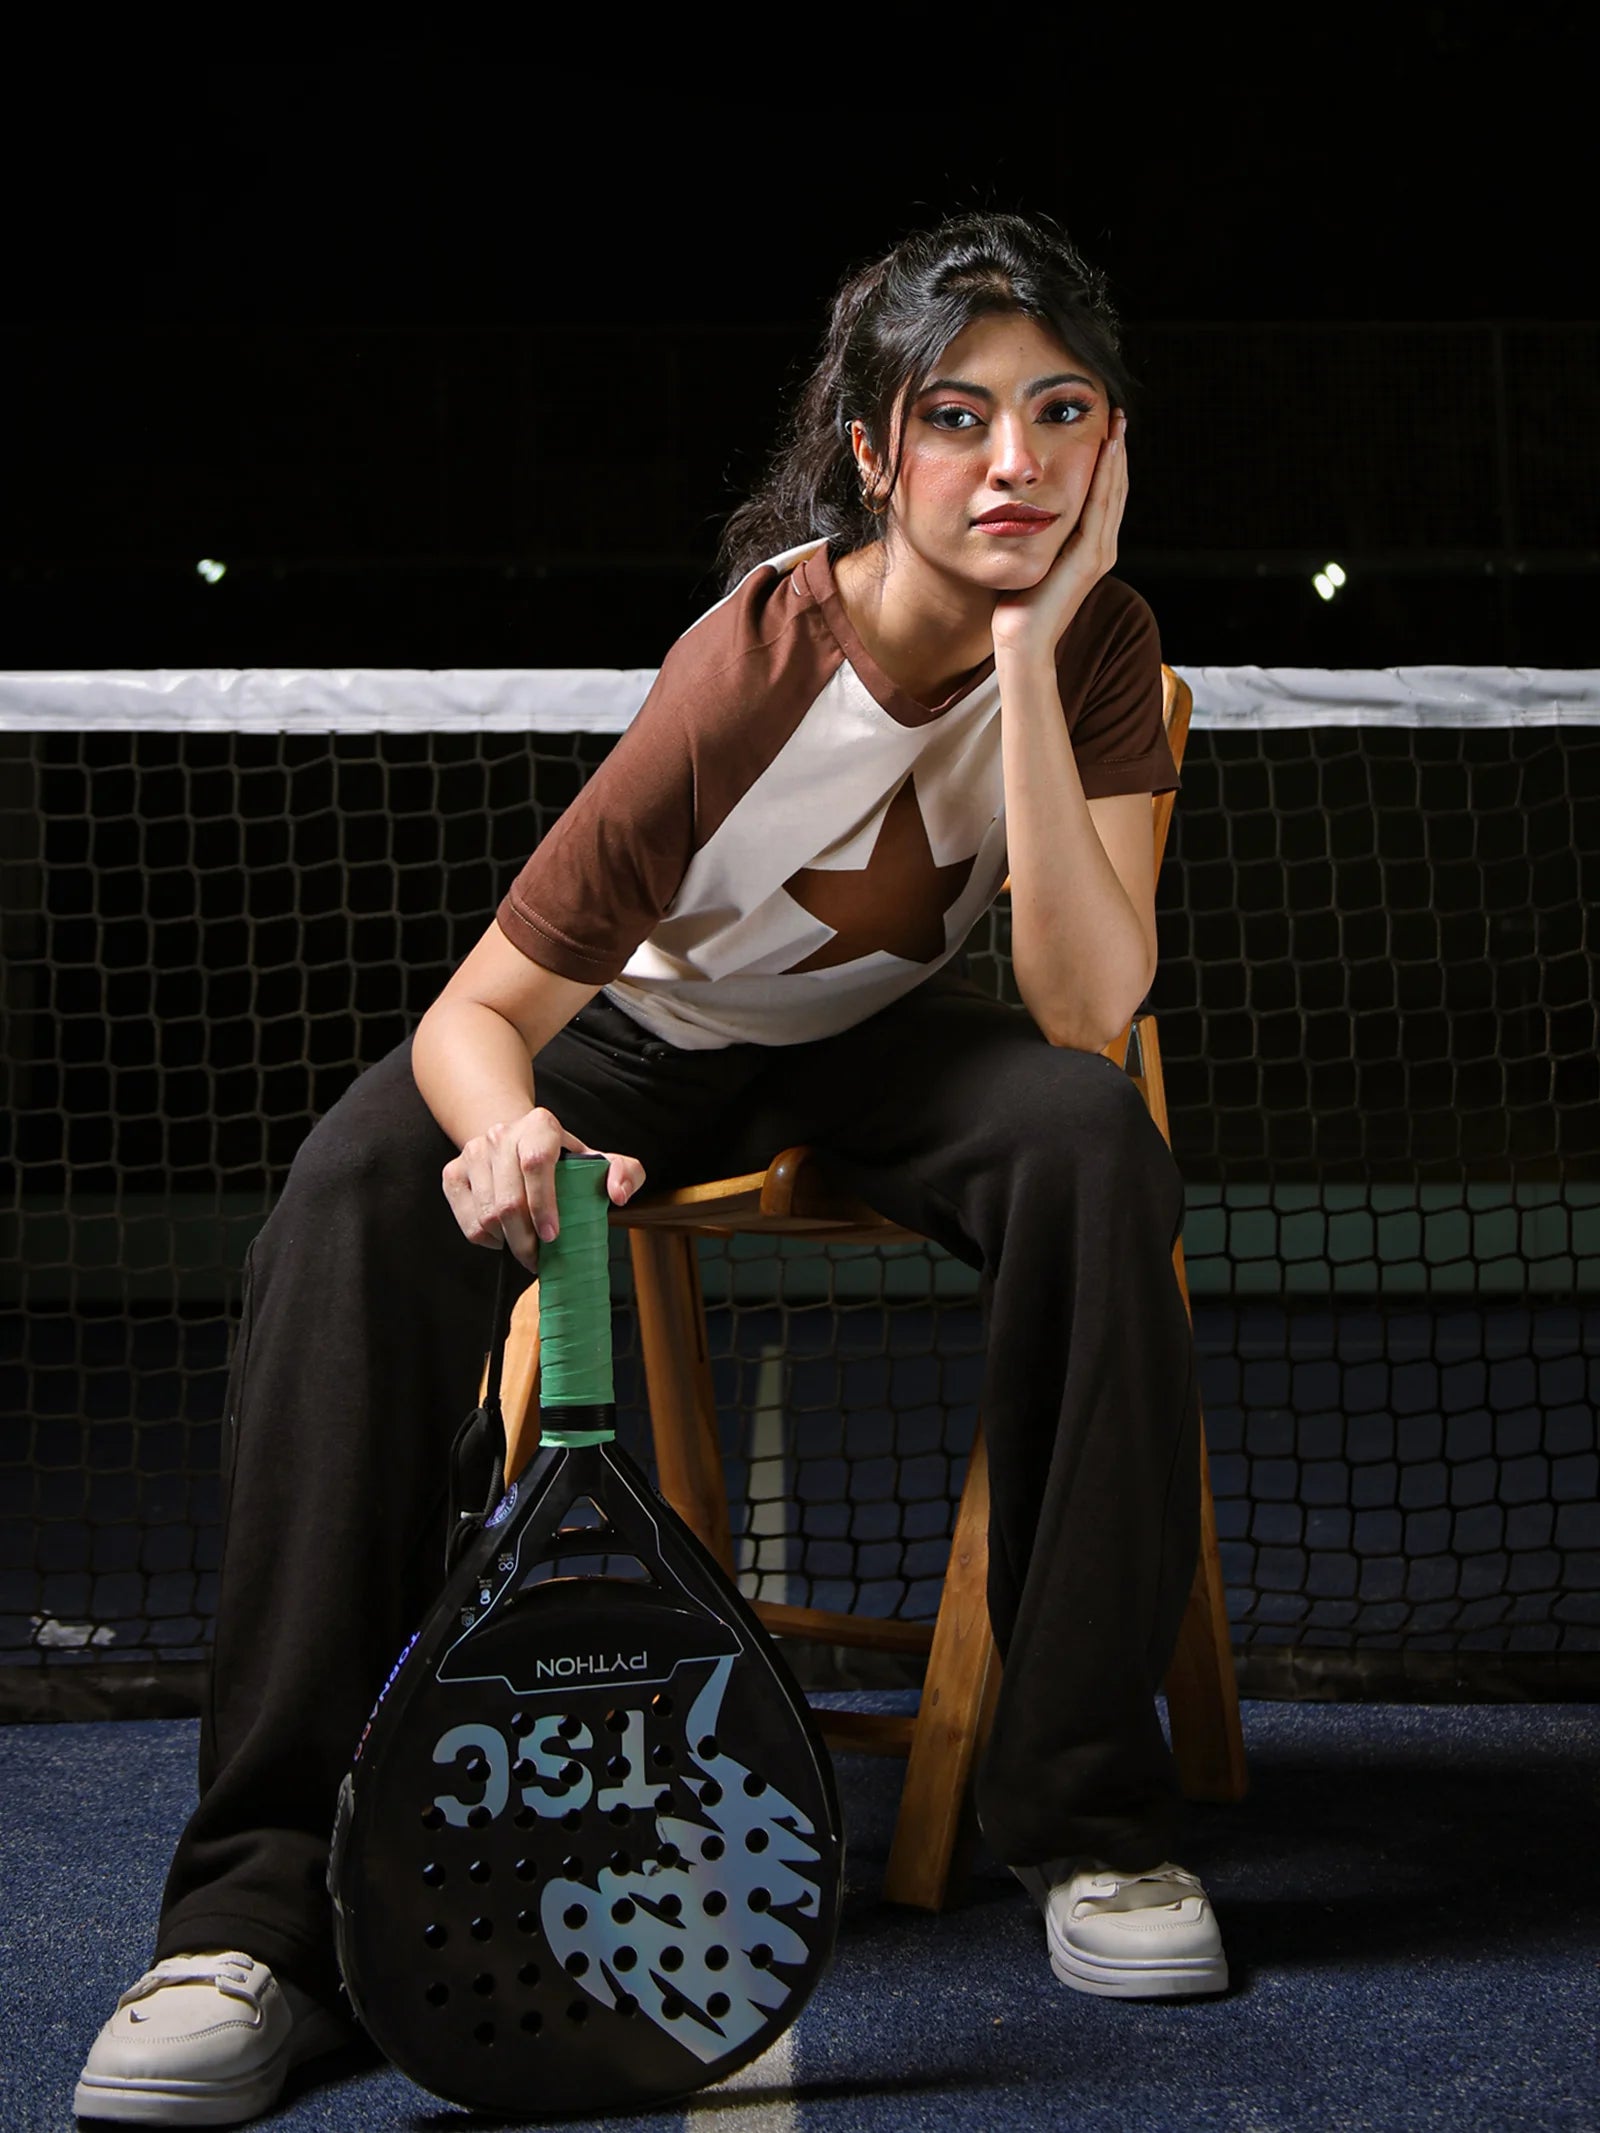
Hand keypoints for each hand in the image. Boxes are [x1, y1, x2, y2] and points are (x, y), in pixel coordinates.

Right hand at [442, 1107, 645, 1271]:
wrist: (517, 1143)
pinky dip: (487, 1239)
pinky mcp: (454, 1173)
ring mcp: (473, 1152)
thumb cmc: (566, 1161)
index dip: (543, 1204)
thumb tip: (617, 1195)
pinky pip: (469, 1220)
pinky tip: (504, 1237)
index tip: (554, 1236)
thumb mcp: (603, 1162)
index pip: (536, 1163)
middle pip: (508, 1199)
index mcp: (540, 1126)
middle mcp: (502, 1134)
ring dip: (509, 1243)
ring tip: (528, 1251)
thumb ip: (626, 1173)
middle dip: (526, 1239)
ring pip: (487, 1215)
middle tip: (541, 1259)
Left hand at [990, 410, 1127, 662]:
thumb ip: (1038, 535)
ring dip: (1116, 455)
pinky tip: (1107, 449)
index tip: (1104, 429)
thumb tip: (1021, 510)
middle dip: (1116, 450)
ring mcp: (1099, 553)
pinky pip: (1101, 506)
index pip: (1103, 495)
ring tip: (1116, 422)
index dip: (1107, 462)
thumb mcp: (1031, 558)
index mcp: (1089, 548)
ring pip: (1113, 492)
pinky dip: (1106, 476)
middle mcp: (1102, 548)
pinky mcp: (1091, 557)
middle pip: (1114, 488)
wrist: (1021, 642)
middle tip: (1116, 414)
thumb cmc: (1017, 606)